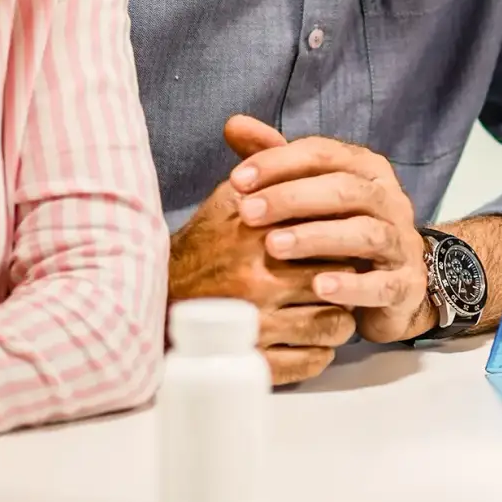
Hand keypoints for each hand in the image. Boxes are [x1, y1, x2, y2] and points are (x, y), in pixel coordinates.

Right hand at [169, 117, 359, 384]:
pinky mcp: (256, 362)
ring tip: (331, 307)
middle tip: (344, 275)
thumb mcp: (229, 198)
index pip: (329, 235)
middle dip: (347, 277)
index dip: (344, 237)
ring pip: (333, 325)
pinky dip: (320, 352)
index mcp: (258, 238)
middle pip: (339, 280)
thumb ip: (262, 167)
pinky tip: (314, 339)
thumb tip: (284, 139)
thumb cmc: (202, 244)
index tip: (346, 237)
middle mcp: (257, 282)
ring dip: (339, 318)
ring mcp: (257, 326)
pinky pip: (311, 362)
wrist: (154, 300)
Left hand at [225, 117, 433, 345]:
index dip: (279, 163)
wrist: (394, 280)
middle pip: (345, 189)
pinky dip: (352, 286)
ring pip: (366, 233)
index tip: (237, 180)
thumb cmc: (341, 227)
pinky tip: (318, 288)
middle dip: (292, 198)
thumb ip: (276, 161)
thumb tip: (234, 124)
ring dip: (318, 237)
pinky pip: (383, 285)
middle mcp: (390, 200)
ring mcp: (401, 242)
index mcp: (366, 169)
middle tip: (247, 213)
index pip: (324, 154)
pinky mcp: (406, 284)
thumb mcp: (311, 191)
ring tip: (273, 247)